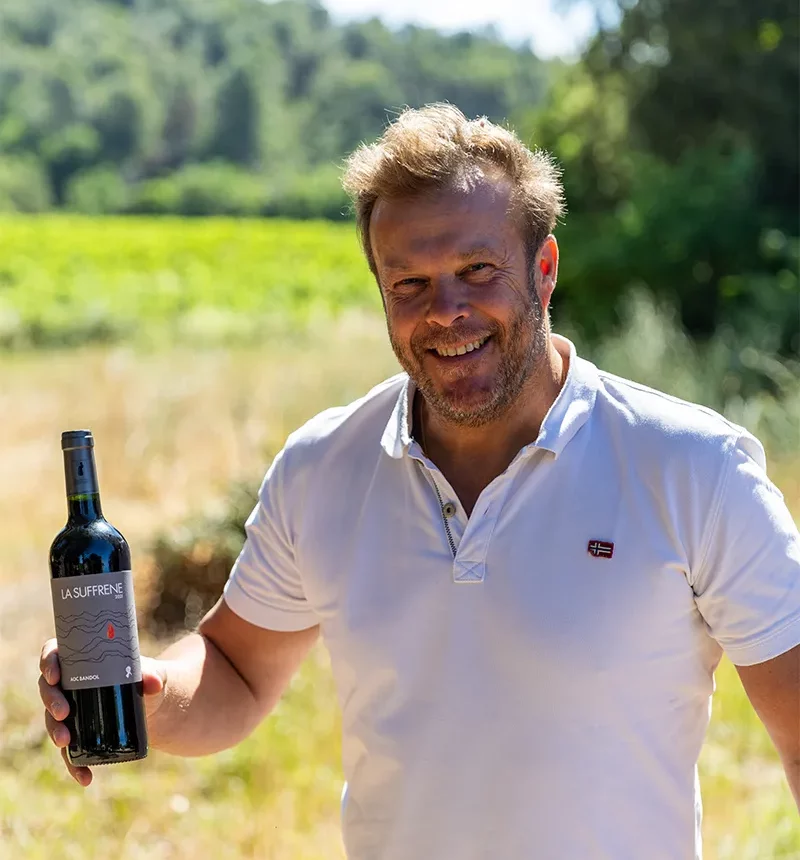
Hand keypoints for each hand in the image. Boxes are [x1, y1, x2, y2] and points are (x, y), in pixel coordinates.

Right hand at [38, 638, 166, 786]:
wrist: (150, 703)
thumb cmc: (143, 678)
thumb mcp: (151, 673)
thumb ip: (153, 675)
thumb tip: (153, 683)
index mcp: (80, 659)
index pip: (54, 653)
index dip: (48, 663)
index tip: (55, 676)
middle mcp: (69, 683)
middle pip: (49, 689)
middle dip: (52, 702)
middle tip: (64, 712)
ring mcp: (70, 709)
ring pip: (53, 720)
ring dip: (55, 732)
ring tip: (65, 742)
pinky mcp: (78, 733)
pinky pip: (69, 750)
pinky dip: (74, 765)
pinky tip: (85, 777)